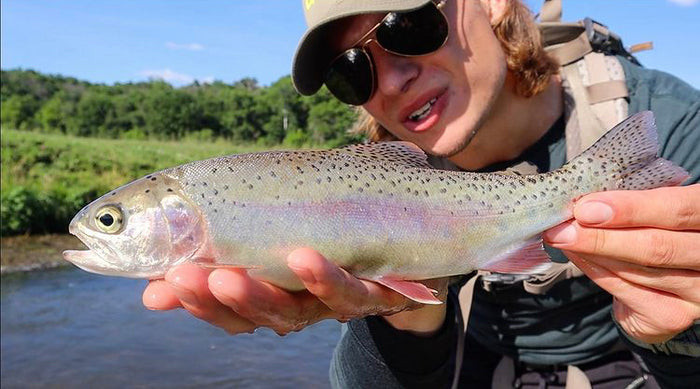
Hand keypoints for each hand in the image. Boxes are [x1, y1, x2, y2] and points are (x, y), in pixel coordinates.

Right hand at [142, 248, 448, 335]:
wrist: (414, 249)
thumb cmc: (337, 241)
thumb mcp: (283, 239)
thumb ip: (230, 249)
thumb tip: (153, 285)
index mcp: (276, 293)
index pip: (225, 306)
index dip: (191, 301)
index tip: (155, 287)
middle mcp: (302, 306)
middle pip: (254, 315)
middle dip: (214, 299)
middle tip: (182, 278)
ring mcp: (336, 301)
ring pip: (294, 310)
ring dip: (257, 294)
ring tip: (227, 274)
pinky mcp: (375, 289)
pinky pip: (350, 289)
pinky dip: (325, 277)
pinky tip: (304, 257)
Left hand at [544, 184, 699, 343]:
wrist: (664, 285)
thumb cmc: (655, 230)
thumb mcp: (654, 209)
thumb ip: (633, 202)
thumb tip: (584, 199)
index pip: (682, 208)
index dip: (635, 208)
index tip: (587, 207)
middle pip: (658, 246)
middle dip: (604, 236)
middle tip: (564, 226)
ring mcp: (699, 292)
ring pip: (640, 269)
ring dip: (594, 251)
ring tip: (563, 236)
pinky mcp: (675, 316)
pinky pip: (626, 290)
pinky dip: (595, 269)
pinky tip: (575, 255)